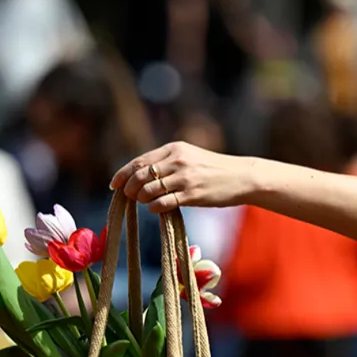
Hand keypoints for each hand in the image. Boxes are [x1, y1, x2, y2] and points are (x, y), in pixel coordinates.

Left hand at [111, 141, 255, 212]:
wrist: (242, 177)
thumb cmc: (214, 170)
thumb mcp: (190, 156)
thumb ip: (167, 162)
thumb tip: (140, 175)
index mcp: (174, 148)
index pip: (140, 161)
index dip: (123, 174)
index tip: (114, 185)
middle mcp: (177, 160)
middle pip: (140, 175)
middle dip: (130, 189)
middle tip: (130, 197)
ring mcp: (184, 178)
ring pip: (148, 190)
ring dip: (141, 199)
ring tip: (146, 202)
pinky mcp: (192, 195)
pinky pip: (162, 203)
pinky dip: (154, 208)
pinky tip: (157, 208)